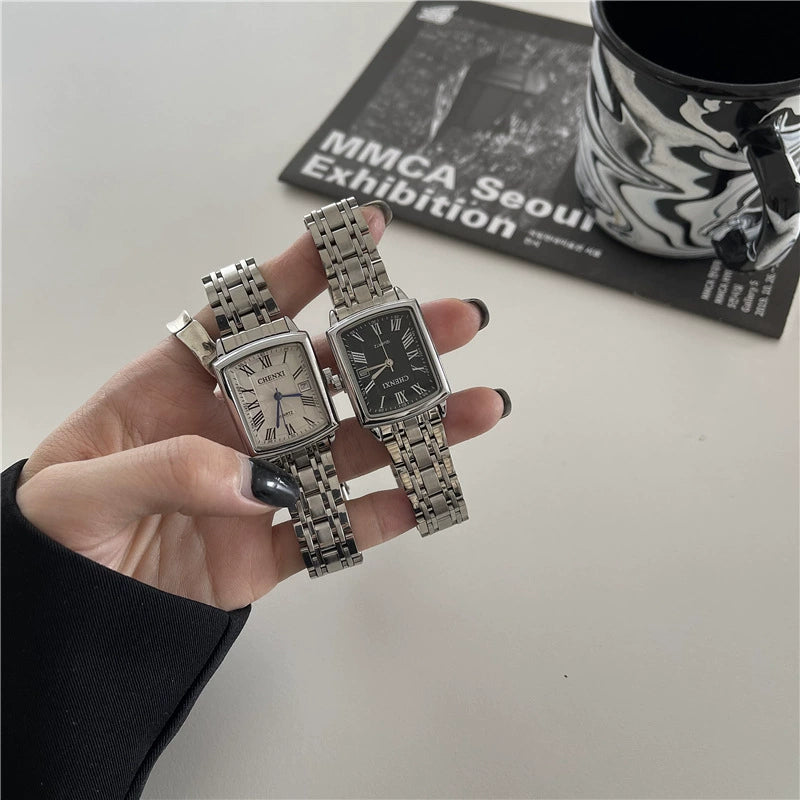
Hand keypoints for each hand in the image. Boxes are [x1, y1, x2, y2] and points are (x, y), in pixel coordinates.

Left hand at [15, 207, 505, 610]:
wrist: (68, 612)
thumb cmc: (57, 532)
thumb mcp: (80, 491)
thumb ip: (159, 470)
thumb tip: (251, 479)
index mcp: (181, 386)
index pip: (251, 313)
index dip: (306, 268)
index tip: (363, 230)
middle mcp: (238, 424)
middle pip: (329, 374)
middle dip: (393, 344)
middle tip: (455, 321)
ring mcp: (265, 484)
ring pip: (353, 447)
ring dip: (416, 427)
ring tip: (478, 408)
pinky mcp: (276, 545)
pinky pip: (340, 530)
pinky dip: (387, 515)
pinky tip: (431, 492)